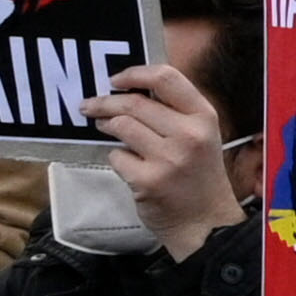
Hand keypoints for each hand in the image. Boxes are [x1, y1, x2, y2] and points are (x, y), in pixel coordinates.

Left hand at [84, 61, 242, 255]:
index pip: (167, 78)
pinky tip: (126, 163)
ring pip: (121, 126)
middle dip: (104, 102)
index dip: (135, 73)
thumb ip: (175, 113)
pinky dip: (116, 158)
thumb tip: (130, 90)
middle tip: (90, 106)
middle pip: (134, 102)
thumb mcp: (201, 136)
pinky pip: (116, 156)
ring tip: (103, 127)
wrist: (205, 222)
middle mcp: (190, 134)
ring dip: (105, 125)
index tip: (115, 79)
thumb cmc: (199, 175)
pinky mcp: (147, 180)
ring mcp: (169, 158)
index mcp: (205, 117)